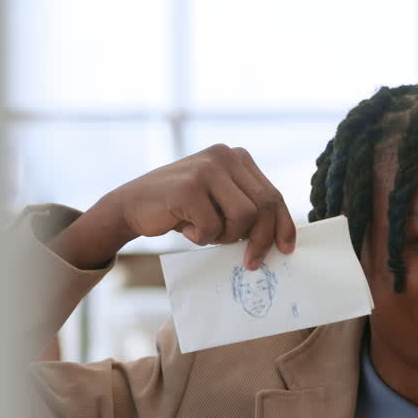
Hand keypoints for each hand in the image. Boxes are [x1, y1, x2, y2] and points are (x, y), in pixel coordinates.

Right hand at [48, 144, 295, 269]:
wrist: (131, 206)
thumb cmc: (181, 209)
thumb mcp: (220, 202)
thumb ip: (247, 207)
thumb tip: (281, 238)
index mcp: (237, 157)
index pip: (273, 195)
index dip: (283, 225)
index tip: (287, 249)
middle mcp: (225, 155)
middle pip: (263, 207)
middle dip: (260, 240)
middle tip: (250, 262)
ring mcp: (207, 168)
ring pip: (243, 218)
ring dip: (225, 236)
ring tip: (204, 232)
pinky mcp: (190, 186)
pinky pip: (213, 227)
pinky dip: (201, 237)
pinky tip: (184, 226)